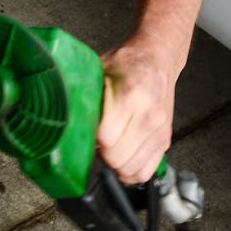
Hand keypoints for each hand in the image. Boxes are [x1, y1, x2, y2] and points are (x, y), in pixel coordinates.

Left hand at [96, 42, 175, 183]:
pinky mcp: (165, 139)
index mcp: (130, 96)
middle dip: (101, 153)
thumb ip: (86, 94)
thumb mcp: (100, 71)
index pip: (106, 138)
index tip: (87, 131)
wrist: (156, 58)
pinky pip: (146, 172)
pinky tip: (122, 158)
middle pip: (117, 157)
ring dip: (115, 165)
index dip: (92, 138)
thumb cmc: (126, 64)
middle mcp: (148, 116)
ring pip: (131, 170)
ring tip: (109, 148)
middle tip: (97, 141)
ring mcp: (159, 130)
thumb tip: (65, 117)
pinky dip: (131, 172)